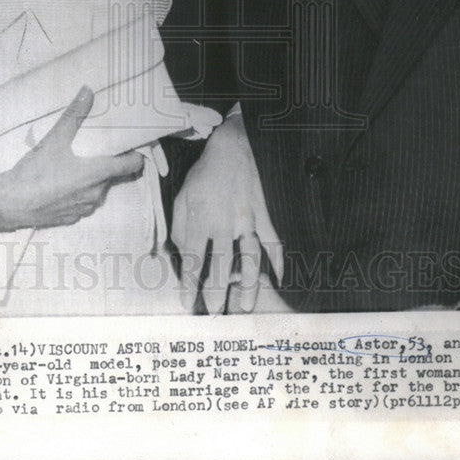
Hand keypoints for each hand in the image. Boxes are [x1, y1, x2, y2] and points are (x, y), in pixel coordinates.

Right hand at [0, 87, 143, 230]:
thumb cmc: (34, 172)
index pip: (132, 166)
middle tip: (101, 148)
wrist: (8, 203)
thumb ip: (74, 115)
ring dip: (93, 178)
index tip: (132, 145)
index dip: (135, 155)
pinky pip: (83, 202)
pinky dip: (79, 192)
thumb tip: (88, 91)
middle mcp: (96, 193)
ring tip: (78, 163)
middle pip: (115, 176)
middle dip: (111, 163)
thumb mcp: (55, 139)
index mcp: (97, 174)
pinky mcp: (70, 217)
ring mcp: (84, 208)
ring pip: (98, 189)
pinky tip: (63, 182)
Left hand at [172, 114, 283, 313]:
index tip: (187, 302)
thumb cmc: (204, 174)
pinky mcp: (264, 214)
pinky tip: (280, 278)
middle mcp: (224, 222)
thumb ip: (180, 227)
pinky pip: (273, 240)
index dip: (190, 283)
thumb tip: (182, 253)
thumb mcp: (182, 196)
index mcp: (201, 217)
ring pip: (251, 257)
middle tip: (215, 312)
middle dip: (218, 291)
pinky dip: (279, 260)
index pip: (194, 258)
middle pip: (222, 264)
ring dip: (249, 283)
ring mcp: (247, 219)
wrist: (233, 147)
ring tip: (246, 305)